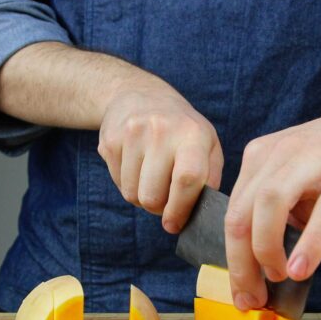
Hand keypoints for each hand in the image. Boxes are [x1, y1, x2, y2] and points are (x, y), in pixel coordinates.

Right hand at [98, 77, 222, 233]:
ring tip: (153, 180)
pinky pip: (118, 184)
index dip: (180, 209)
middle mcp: (161, 130)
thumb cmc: (182, 129)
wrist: (140, 95)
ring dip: (143, 198)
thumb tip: (204, 212)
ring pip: (133, 195)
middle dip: (159, 208)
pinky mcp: (110, 141)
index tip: (175, 224)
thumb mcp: (208, 144)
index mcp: (193, 134)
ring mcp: (132, 134)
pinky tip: (138, 167)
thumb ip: (210, 177)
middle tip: (166, 200)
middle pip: (153, 195)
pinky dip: (129, 185)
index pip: (187, 179)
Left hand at [224, 101, 320, 309]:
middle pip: (242, 212)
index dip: (232, 258)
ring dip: (267, 250)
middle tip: (252, 297)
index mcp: (262, 156)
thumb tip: (271, 257)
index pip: (233, 212)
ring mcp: (316, 159)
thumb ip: (281, 208)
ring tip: (279, 277)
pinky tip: (303, 268)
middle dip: (241, 263)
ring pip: (271, 205)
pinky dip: (310, 243)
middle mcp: (282, 154)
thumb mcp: (298, 173)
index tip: (242, 290)